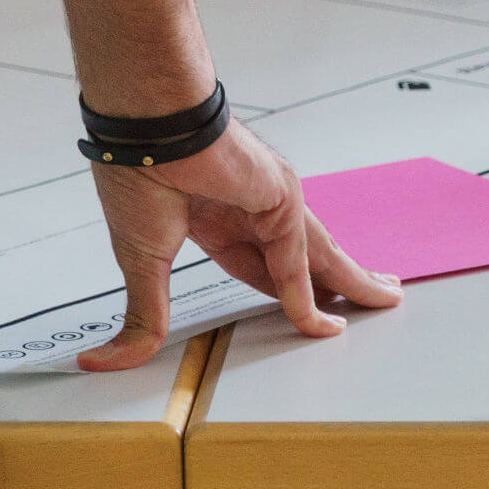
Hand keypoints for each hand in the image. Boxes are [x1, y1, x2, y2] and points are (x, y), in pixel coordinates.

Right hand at [78, 120, 402, 370]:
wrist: (146, 127)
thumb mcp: (141, 263)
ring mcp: (269, 202)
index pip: (259, 265)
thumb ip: (143, 317)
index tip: (304, 312)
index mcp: (214, 217)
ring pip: (317, 257)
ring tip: (383, 299)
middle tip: (365, 300)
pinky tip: (325, 322)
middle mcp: (249, 208)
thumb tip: (105, 360)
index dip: (285, 292)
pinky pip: (296, 262)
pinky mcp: (280, 199)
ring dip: (350, 281)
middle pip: (302, 259)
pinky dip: (308, 295)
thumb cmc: (135, 171)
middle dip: (334, 281)